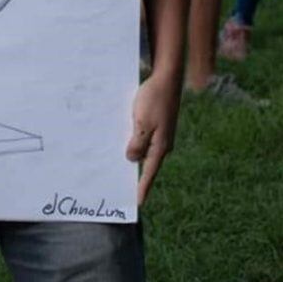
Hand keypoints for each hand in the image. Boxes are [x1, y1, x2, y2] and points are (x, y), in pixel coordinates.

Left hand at [126, 71, 180, 205]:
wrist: (166, 78)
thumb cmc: (154, 99)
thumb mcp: (142, 123)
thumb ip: (137, 144)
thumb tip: (132, 160)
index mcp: (161, 146)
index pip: (150, 172)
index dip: (143, 187)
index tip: (138, 202)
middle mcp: (162, 143)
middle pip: (146, 162)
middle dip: (135, 172)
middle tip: (120, 184)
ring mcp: (161, 133)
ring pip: (144, 148)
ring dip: (132, 152)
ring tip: (116, 162)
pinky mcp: (157, 123)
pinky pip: (144, 136)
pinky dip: (134, 139)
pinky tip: (123, 138)